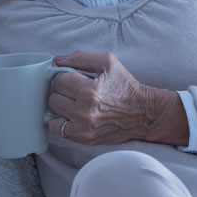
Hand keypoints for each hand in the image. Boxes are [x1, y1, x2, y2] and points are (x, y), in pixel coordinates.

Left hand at [46, 51, 188, 146]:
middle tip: (77, 91)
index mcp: (90, 91)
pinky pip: (57, 129)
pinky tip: (74, 115)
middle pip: (54, 98)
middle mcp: (85, 111)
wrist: (144, 113)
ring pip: (52, 114)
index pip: (59, 81)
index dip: (68, 78)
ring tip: (75, 103)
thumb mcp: (108, 62)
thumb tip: (57, 60)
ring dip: (62, 107)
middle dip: (64, 92)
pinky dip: (62, 121)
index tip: (78, 80)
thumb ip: (81, 57)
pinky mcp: (84, 138)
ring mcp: (84, 128)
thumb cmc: (125, 86)